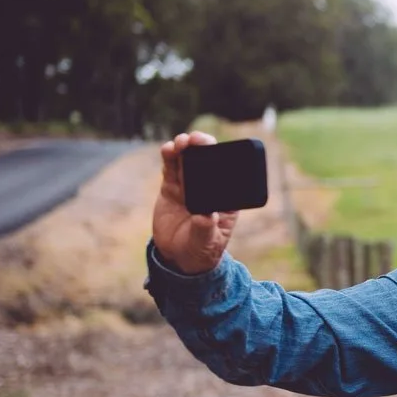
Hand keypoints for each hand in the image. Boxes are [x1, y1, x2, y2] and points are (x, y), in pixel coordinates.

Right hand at [152, 132, 238, 274]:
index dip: (222, 159)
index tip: (214, 152)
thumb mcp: (205, 243)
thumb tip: (204, 216)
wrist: (178, 257)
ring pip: (188, 161)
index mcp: (225, 199)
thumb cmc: (200, 251)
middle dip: (203, 147)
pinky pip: (171, 168)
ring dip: (185, 147)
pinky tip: (168, 149)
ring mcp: (190, 186)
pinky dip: (169, 157)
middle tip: (195, 140)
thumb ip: (205, 229)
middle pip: (208, 161)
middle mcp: (209, 188)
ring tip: (181, 142)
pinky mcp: (172, 187)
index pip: (228, 174)